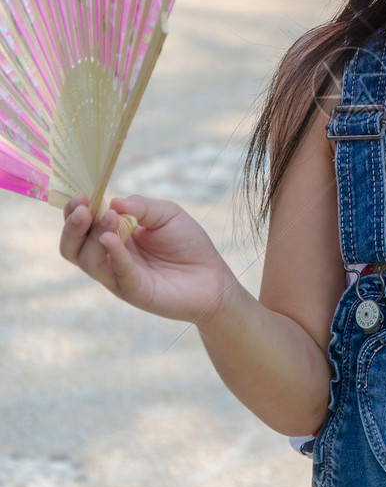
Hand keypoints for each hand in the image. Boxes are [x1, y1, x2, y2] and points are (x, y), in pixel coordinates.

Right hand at [60, 193, 237, 326]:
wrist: (212, 276)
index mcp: (114, 236)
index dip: (75, 210)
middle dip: (72, 226)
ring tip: (107, 218)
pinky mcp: (133, 291)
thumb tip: (113, 201)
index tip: (81, 195)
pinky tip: (112, 238)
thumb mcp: (166, 214)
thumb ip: (141, 206)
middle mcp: (109, 257)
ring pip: (88, 261)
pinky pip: (118, 272)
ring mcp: (118, 276)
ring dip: (92, 237)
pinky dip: (114, 253)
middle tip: (81, 208)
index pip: (82, 225)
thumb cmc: (188, 243)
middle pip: (73, 246)